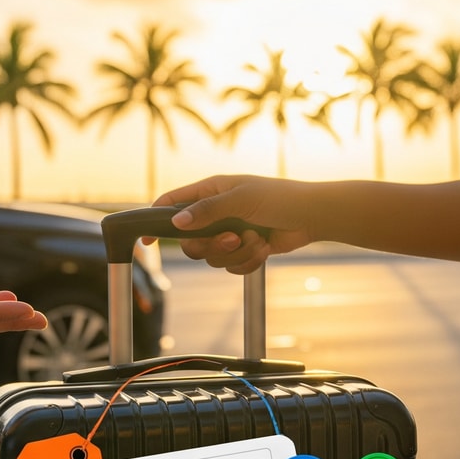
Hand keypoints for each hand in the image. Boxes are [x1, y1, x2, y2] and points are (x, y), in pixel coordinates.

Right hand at [153, 175, 317, 272]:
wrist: (312, 216)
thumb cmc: (280, 198)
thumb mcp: (241, 199)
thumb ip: (207, 210)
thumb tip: (177, 221)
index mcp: (211, 191)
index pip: (173, 203)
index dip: (156, 219)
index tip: (147, 241)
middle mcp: (216, 212)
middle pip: (190, 241)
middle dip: (212, 245)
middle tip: (232, 238)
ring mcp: (229, 232)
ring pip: (212, 257)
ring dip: (237, 253)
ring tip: (257, 240)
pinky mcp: (243, 250)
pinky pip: (231, 267)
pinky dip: (248, 261)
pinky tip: (264, 248)